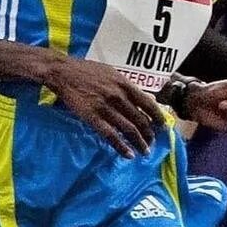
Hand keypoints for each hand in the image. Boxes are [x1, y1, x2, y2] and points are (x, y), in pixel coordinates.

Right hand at [43, 56, 165, 157]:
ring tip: (144, 152)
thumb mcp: (111, 73)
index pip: (148, 104)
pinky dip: (121, 147)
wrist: (64, 72)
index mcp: (125, 85)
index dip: (157, 117)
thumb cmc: (87, 71)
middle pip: (140, 120)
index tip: (162, 127)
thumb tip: (141, 98)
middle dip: (149, 134)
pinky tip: (128, 154)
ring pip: (129, 130)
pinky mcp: (93, 118)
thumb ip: (126, 86)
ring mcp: (106, 108)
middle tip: (152, 143)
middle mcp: (119, 97)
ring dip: (139, 143)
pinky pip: (111, 136)